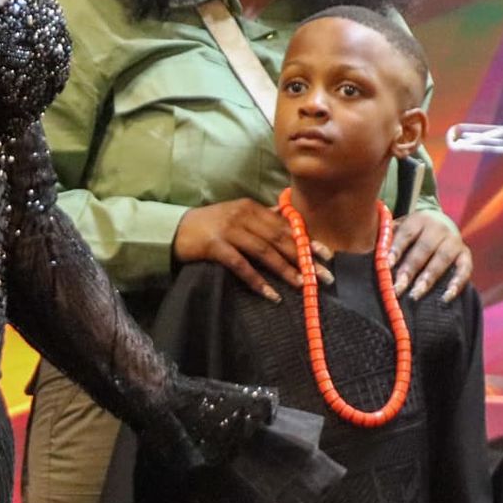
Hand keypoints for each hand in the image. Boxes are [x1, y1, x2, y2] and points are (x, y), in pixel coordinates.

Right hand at [174, 199, 331, 301]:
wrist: (175, 229)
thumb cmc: (211, 224)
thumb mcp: (238, 215)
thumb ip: (262, 218)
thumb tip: (289, 220)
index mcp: (252, 208)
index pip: (286, 226)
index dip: (307, 241)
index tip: (327, 256)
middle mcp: (244, 216)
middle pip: (280, 238)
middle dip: (304, 258)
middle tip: (322, 277)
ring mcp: (229, 230)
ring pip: (264, 251)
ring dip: (285, 270)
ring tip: (303, 286)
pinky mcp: (215, 246)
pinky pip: (241, 265)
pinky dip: (257, 280)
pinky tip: (271, 294)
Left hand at [389, 211, 471, 300]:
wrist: (441, 222)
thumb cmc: (414, 232)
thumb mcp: (401, 228)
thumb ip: (388, 239)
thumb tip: (375, 258)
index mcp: (419, 219)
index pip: (406, 234)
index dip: (396, 249)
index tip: (386, 265)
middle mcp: (439, 227)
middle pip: (424, 248)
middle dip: (410, 269)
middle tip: (398, 288)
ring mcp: (454, 240)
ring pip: (443, 259)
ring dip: (429, 278)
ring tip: (416, 294)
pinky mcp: (465, 253)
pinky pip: (465, 268)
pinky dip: (457, 283)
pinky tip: (446, 297)